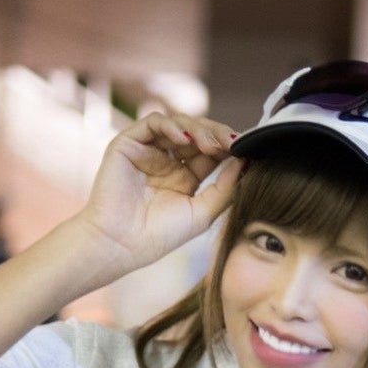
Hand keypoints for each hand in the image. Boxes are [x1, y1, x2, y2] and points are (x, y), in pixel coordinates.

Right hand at [77, 112, 243, 279]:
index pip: (210, 152)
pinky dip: (171, 126)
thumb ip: (224, 188)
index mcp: (184, 177)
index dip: (228, 148)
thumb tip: (245, 161)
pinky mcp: (129, 143)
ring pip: (179, 124)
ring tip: (211, 145)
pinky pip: (153, 123)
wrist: (120, 244)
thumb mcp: (202, 213)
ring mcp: (148, 150)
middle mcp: (166, 161)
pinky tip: (185, 139)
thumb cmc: (158, 236)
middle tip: (233, 143)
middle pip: (198, 134)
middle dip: (217, 135)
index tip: (247, 149)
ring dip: (199, 130)